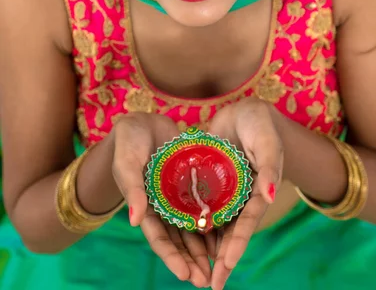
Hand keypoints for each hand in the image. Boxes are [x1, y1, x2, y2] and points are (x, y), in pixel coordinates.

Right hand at [112, 113, 211, 287]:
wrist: (142, 122)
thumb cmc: (128, 143)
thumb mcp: (127, 163)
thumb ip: (132, 190)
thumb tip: (134, 221)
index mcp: (144, 207)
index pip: (159, 238)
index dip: (171, 257)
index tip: (186, 276)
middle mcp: (163, 207)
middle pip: (179, 239)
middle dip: (192, 261)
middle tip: (207, 282)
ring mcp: (178, 196)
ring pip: (194, 226)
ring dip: (205, 246)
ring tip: (220, 266)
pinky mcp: (191, 182)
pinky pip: (205, 204)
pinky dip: (213, 219)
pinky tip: (228, 233)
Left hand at [208, 98, 283, 289]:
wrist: (245, 109)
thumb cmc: (260, 123)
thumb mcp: (267, 141)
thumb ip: (270, 167)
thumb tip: (270, 197)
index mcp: (258, 192)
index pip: (247, 224)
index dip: (237, 245)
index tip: (225, 266)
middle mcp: (241, 197)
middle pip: (230, 232)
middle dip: (220, 259)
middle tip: (208, 285)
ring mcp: (226, 191)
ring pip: (214, 224)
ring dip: (206, 247)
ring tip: (193, 272)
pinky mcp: (212, 181)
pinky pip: (202, 205)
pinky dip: (195, 222)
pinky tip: (183, 239)